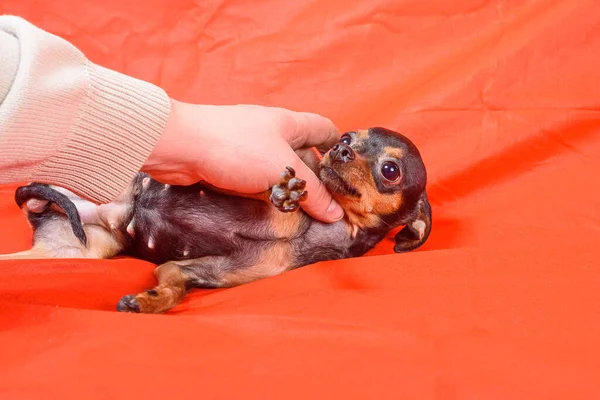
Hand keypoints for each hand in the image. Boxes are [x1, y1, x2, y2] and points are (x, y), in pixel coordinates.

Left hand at [141, 100, 344, 222]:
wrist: (181, 147)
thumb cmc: (238, 149)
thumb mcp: (284, 171)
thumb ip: (311, 193)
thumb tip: (336, 214)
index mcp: (289, 124)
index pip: (324, 130)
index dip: (339, 150)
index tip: (348, 177)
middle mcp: (271, 132)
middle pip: (302, 154)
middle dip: (315, 179)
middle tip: (328, 207)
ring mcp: (248, 148)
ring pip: (278, 170)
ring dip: (289, 191)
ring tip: (304, 217)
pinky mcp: (230, 164)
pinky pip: (257, 180)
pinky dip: (266, 194)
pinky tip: (272, 212)